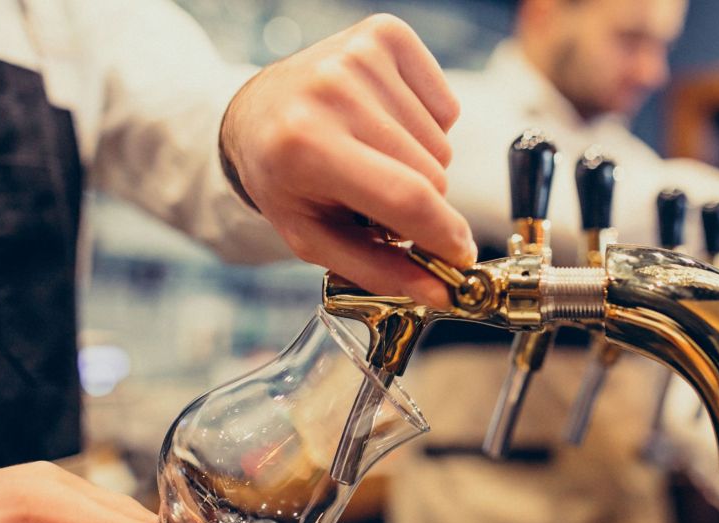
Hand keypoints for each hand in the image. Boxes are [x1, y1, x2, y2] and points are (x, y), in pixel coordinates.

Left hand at [220, 14, 473, 307]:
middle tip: (374, 197)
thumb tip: (442, 293)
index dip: (446, 236)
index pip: (406, 198)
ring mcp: (360, 55)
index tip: (461, 258)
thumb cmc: (285, 178)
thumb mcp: (312, 235)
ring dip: (419, 164)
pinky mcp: (385, 33)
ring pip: (442, 144)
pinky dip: (427, 127)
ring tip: (373, 157)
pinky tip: (387, 125)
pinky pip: (446, 106)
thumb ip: (377, 268)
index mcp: (306, 146)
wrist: (258, 110)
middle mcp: (333, 90)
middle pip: (432, 175)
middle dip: (418, 202)